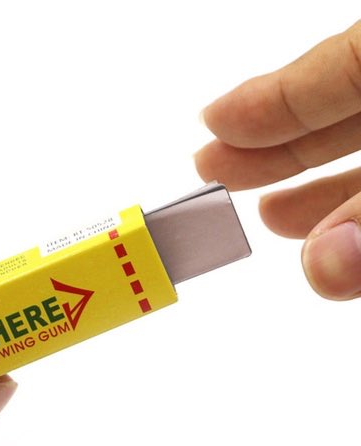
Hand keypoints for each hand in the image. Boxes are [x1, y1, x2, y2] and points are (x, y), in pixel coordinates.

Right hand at [195, 21, 360, 299]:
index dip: (275, 97)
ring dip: (322, 192)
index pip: (346, 65)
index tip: (213, 120)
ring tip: (272, 216)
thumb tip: (322, 267)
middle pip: (353, 113)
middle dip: (280, 149)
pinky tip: (336, 237)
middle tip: (213, 169)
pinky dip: (360, 217)